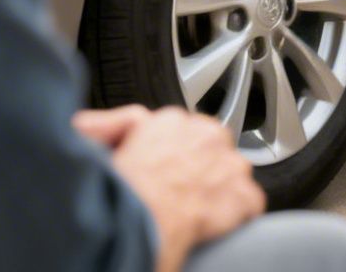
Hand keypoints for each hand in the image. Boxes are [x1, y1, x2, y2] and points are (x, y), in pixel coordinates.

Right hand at [77, 106, 263, 271]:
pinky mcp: (242, 195)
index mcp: (171, 121)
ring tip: (196, 209)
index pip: (184, 129)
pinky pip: (250, 202)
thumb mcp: (95, 146)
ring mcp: (228, 165)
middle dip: (201, 166)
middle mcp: (205, 135)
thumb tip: (105, 122)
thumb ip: (105, 125)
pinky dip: (238, 215)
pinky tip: (216, 224)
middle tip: (179, 190)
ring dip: (220, 189)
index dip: (175, 153)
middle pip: (212, 147)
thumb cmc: (118, 192)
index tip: (167, 168)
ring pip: (232, 173)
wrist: (138, 223)